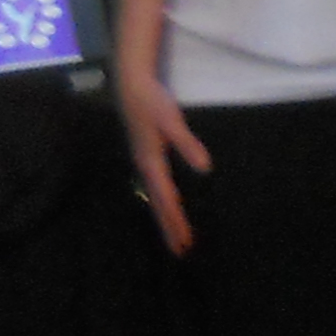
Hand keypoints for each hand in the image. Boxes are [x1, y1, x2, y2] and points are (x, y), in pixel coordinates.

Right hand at [119, 74, 210, 256]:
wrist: (131, 84)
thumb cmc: (152, 101)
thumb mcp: (171, 120)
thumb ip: (187, 143)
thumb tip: (204, 168)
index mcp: (150, 162)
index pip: (166, 199)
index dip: (176, 221)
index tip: (185, 240)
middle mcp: (144, 166)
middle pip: (158, 204)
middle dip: (170, 227)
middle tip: (182, 251)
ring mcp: (144, 162)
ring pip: (155, 197)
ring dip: (166, 217)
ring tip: (176, 237)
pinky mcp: (146, 156)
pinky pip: (155, 187)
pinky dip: (162, 202)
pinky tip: (167, 206)